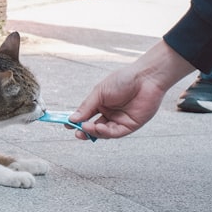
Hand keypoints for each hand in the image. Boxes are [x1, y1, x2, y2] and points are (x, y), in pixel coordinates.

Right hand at [69, 41, 194, 139]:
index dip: (77, 121)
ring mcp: (120, 120)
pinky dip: (105, 133)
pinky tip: (98, 128)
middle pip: (94, 126)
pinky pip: (115, 133)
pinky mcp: (130, 126)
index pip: (86, 115)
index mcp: (101, 103)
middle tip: (76, 132)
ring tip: (85, 128)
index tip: (67, 124)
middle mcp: (110, 113)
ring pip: (104, 132)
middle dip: (84, 131)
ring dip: (94, 132)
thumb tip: (73, 118)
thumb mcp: (99, 92)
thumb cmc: (123, 80)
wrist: (145, 78)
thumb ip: (87, 107)